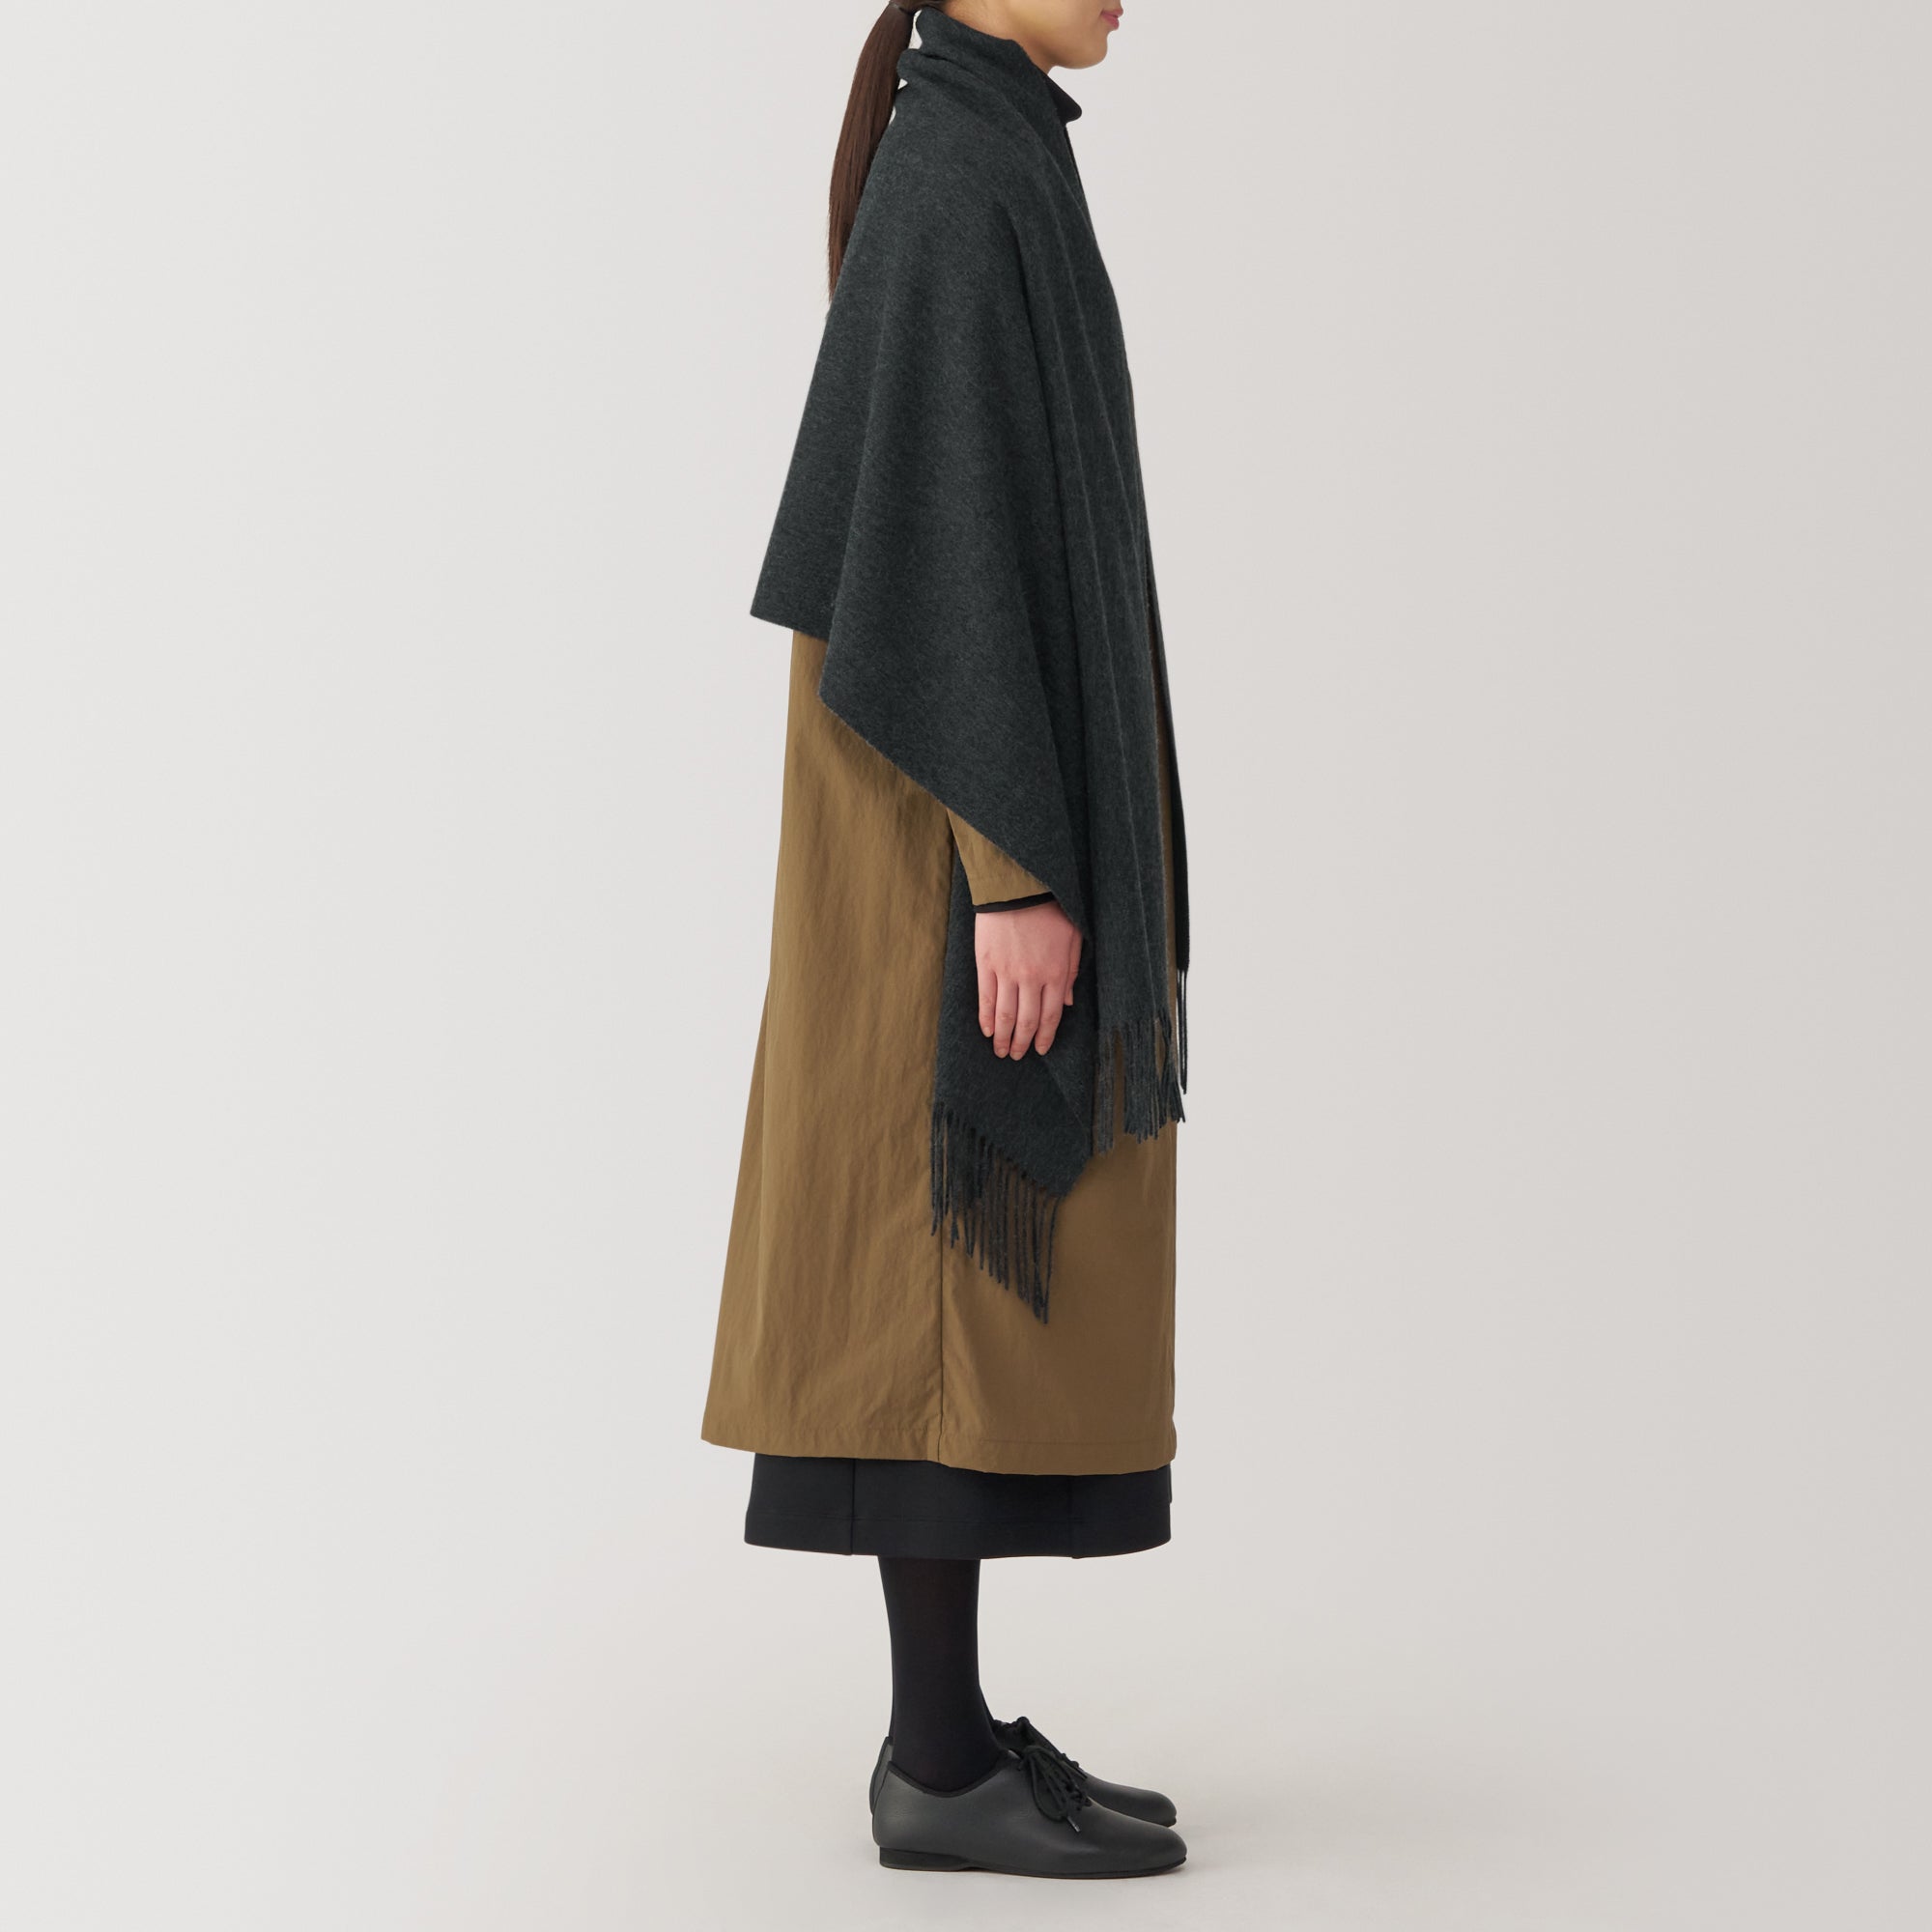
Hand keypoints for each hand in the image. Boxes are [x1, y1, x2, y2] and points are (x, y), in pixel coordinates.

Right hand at [974, 901, 1081, 1057]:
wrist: (1018, 887)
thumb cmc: (1050, 910)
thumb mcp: (1073, 938)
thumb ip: (1071, 971)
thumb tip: (1067, 1002)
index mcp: (1055, 973)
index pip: (1051, 1015)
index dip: (1045, 1036)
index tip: (1040, 1049)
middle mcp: (1031, 978)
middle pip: (1026, 1020)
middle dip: (1022, 1042)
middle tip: (1018, 1056)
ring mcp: (1006, 973)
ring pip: (1004, 1015)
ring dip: (1003, 1037)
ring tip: (1001, 1051)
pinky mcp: (986, 964)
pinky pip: (986, 998)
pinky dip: (986, 1018)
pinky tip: (987, 1030)